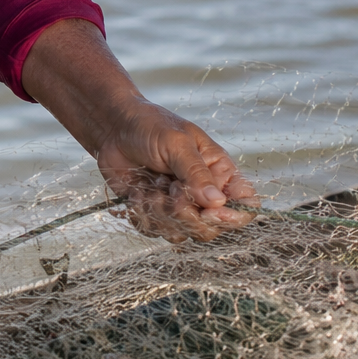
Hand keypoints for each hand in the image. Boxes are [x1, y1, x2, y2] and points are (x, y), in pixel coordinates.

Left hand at [97, 99, 255, 242]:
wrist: (113, 128)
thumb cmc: (149, 126)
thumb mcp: (177, 143)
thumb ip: (196, 173)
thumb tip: (217, 203)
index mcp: (219, 172)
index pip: (244, 205)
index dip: (233, 216)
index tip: (212, 211)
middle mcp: (202, 194)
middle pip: (211, 228)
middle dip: (187, 214)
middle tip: (172, 190)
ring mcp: (177, 206)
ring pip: (180, 232)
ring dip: (161, 211)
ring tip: (151, 184)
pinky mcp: (153, 213)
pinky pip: (153, 230)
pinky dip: (142, 213)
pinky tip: (137, 191)